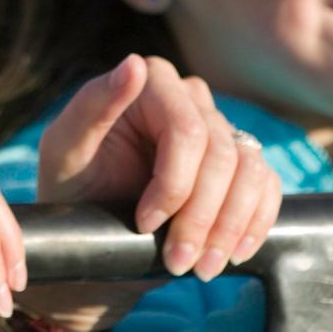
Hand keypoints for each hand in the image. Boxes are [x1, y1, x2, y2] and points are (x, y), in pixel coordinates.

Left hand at [4, 55, 279, 331]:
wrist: (91, 230)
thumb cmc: (71, 183)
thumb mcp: (64, 148)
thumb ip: (94, 105)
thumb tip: (135, 63)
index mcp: (152, 82)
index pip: (189, 131)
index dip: (174, 184)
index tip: (145, 223)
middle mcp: (191, 97)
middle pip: (223, 156)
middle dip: (201, 217)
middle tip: (177, 261)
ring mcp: (219, 129)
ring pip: (251, 172)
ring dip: (230, 227)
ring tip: (202, 268)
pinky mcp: (238, 163)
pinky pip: (267, 186)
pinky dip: (254, 225)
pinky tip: (231, 254)